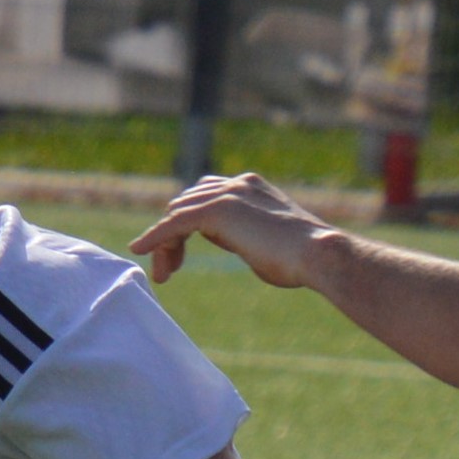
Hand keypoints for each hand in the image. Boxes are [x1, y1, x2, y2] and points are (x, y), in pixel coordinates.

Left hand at [131, 174, 330, 287]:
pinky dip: (154, 237)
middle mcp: (236, 184)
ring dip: (163, 244)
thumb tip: (232, 241)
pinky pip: (174, 223)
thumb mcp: (266, 242)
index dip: (186, 226)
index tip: (178, 259)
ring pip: (177, 214)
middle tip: (167, 271)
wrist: (319, 255)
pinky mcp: (218, 211)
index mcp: (248, 187)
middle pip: (184, 204)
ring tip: (162, 274)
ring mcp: (227, 194)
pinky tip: (139, 250)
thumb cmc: (302, 260)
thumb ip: (244, 234)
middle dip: (170, 236)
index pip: (202, 198)